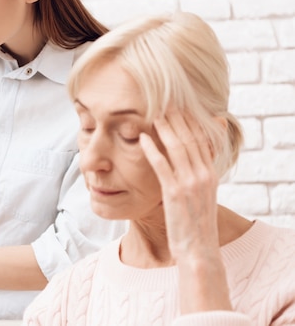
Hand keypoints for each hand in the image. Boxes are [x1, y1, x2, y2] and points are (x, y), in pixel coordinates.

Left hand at [139, 108, 219, 260]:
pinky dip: (152, 149)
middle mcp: (203, 175)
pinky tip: (142, 138)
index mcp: (211, 174)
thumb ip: (196, 176)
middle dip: (177, 118)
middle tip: (163, 102)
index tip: (178, 107)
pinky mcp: (174, 193)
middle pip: (189, 138)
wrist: (198, 250)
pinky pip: (162, 166)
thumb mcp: (200, 196)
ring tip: (153, 114)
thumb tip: (188, 161)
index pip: (201, 140)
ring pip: (177, 147)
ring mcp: (190, 183)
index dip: (189, 121)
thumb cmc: (194, 224)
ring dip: (164, 128)